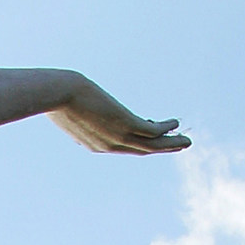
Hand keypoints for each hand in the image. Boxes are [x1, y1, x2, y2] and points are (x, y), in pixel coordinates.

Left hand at [50, 76, 189, 153]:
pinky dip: (165, 128)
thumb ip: (78, 110)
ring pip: (151, 145)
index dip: (141, 142)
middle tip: (180, 146)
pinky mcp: (125, 123)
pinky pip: (152, 130)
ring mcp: (117, 136)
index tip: (153, 130)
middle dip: (163, 149)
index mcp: (95, 144)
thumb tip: (80, 98)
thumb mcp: (70, 107)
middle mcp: (108, 145)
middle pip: (142, 150)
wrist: (57, 93)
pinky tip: (175, 122)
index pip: (124, 147)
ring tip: (187, 141)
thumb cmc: (58, 97)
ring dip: (171, 144)